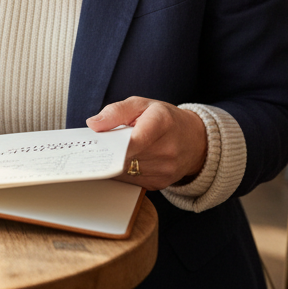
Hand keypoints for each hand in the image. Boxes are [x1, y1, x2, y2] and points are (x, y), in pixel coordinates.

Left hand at [86, 97, 207, 190]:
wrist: (194, 140)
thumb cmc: (165, 119)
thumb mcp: (141, 105)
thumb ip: (116, 112)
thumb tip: (93, 124)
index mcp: (162, 123)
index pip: (135, 140)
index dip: (114, 145)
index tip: (99, 145)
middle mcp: (167, 149)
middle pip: (127, 157)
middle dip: (110, 153)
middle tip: (97, 147)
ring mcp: (166, 169)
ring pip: (127, 171)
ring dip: (115, 164)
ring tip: (112, 152)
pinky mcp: (161, 183)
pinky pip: (132, 180)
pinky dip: (123, 172)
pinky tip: (123, 161)